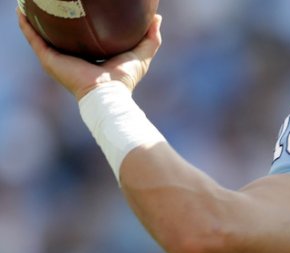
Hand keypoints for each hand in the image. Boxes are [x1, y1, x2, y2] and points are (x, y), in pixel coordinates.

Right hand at [17, 10, 162, 99]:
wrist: (107, 93)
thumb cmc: (124, 79)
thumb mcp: (141, 54)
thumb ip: (150, 38)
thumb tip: (156, 19)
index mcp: (90, 57)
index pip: (81, 38)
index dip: (78, 24)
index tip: (78, 10)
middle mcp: (71, 58)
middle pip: (59, 35)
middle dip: (53, 21)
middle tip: (51, 4)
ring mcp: (57, 59)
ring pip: (41, 35)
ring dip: (33, 20)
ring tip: (28, 5)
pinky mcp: (49, 60)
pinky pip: (33, 39)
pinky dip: (26, 26)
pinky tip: (20, 12)